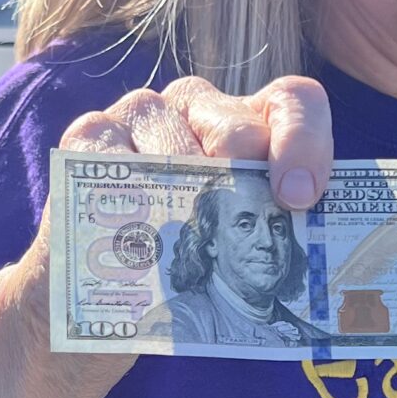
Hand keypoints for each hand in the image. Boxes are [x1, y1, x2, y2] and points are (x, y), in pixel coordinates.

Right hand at [0, 75, 334, 397]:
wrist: (104, 295)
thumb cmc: (185, 264)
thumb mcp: (242, 245)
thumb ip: (274, 221)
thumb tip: (308, 222)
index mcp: (246, 119)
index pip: (292, 101)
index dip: (303, 142)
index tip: (299, 198)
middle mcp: (194, 103)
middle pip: (237, 130)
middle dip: (243, 189)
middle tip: (231, 232)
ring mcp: (139, 111)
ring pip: (178, 148)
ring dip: (182, 204)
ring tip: (174, 242)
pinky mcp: (89, 133)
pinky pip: (117, 159)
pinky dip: (130, 200)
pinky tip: (135, 231)